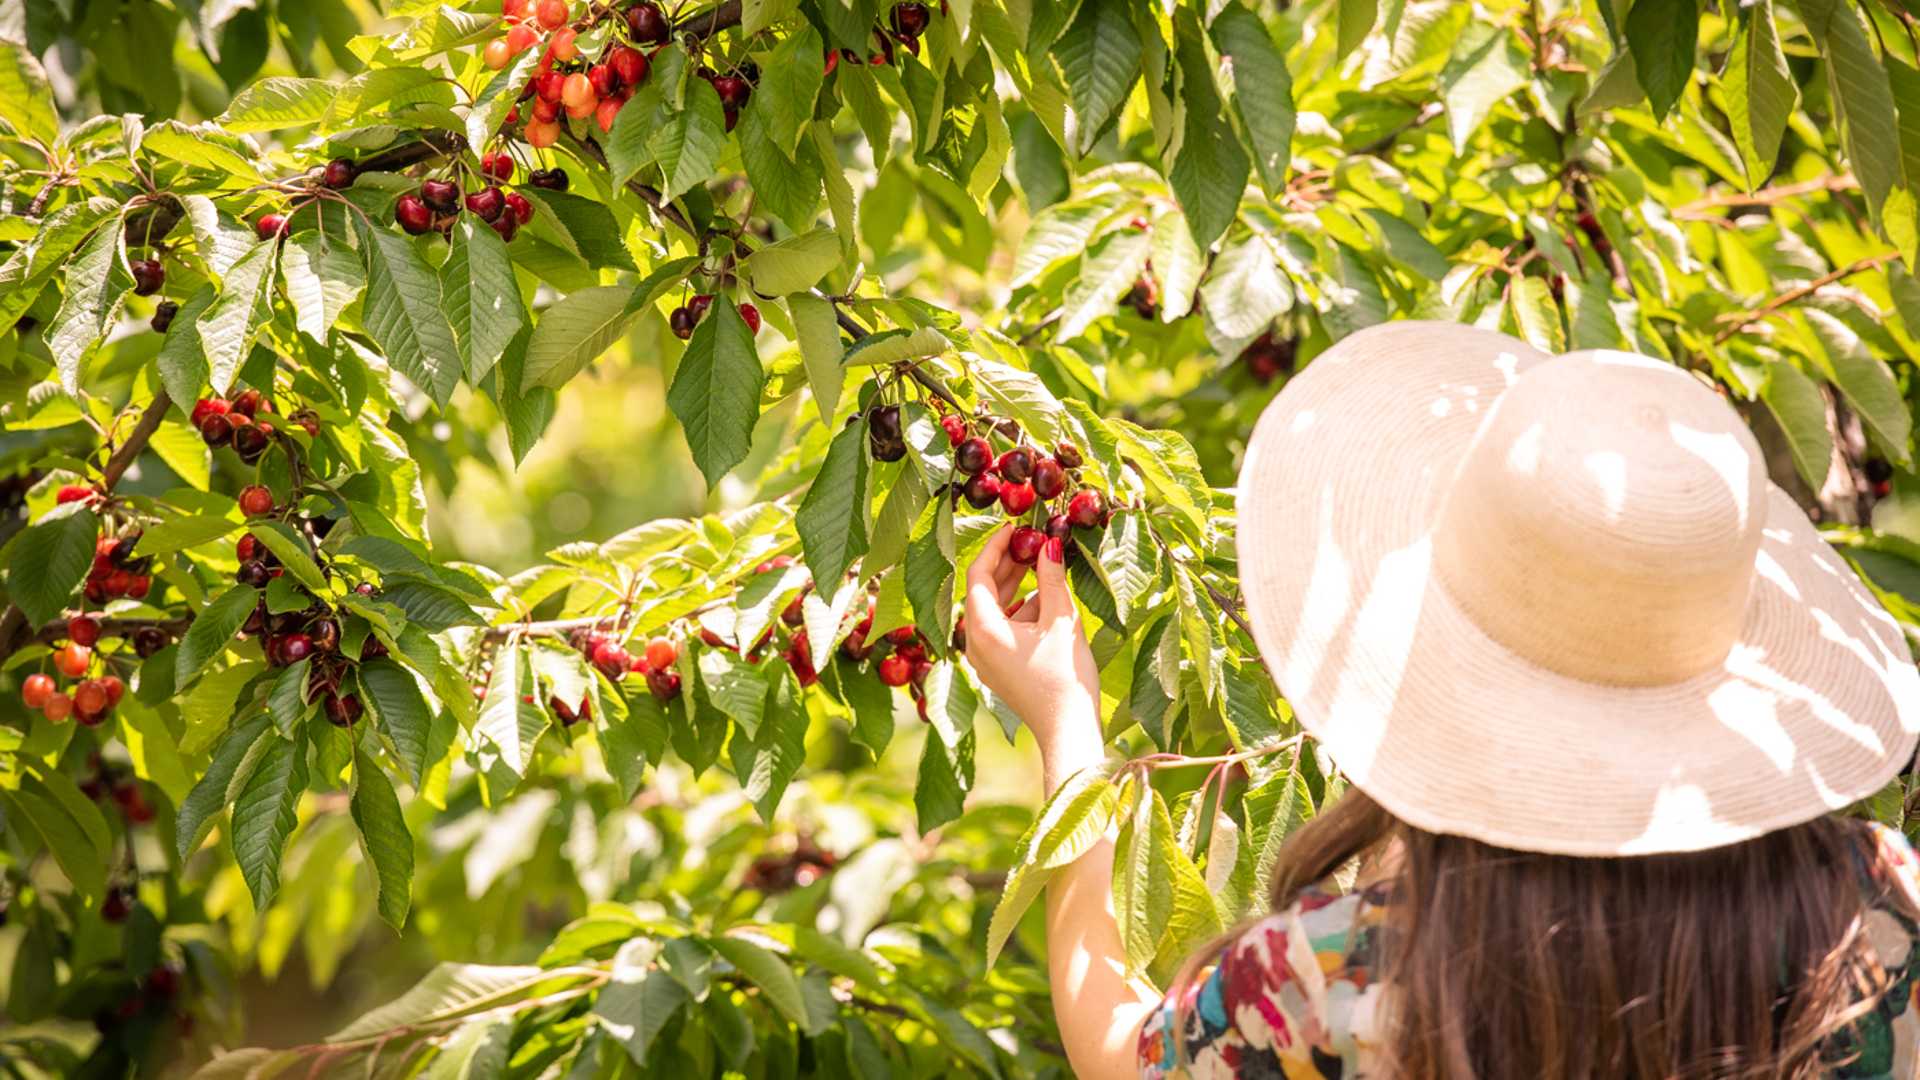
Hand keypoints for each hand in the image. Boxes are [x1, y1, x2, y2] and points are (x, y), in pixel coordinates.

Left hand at [964, 527, 1102, 783]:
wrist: (1068, 730)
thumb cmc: (1065, 677)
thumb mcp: (1061, 620)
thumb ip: (1052, 578)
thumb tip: (1049, 543)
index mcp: (982, 629)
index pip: (978, 574)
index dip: (996, 546)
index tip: (1016, 527)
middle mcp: (974, 644)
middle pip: (983, 592)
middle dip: (1008, 565)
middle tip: (1032, 541)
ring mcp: (984, 659)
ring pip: (993, 610)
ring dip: (1016, 587)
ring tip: (1043, 564)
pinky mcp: (998, 669)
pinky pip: (1001, 629)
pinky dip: (1020, 611)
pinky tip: (1046, 600)